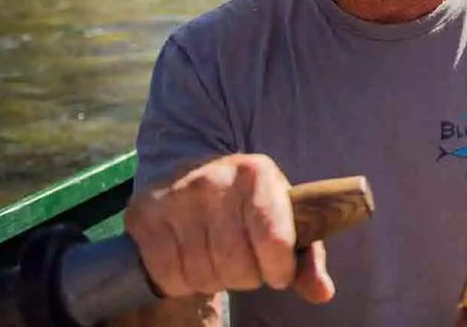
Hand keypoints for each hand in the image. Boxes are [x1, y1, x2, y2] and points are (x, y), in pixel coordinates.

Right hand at [122, 154, 334, 302]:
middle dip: (244, 278)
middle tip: (243, 265)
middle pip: (235, 264)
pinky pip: (167, 275)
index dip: (279, 270)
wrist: (195, 173)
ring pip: (200, 274)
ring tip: (217, 260)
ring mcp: (175, 195)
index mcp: (257, 174)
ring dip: (213, 281)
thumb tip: (323, 293)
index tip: (278, 272)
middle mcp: (214, 179)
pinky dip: (181, 283)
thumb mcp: (284, 220)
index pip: (274, 241)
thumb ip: (307, 258)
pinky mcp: (144, 214)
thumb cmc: (249, 205)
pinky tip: (190, 263)